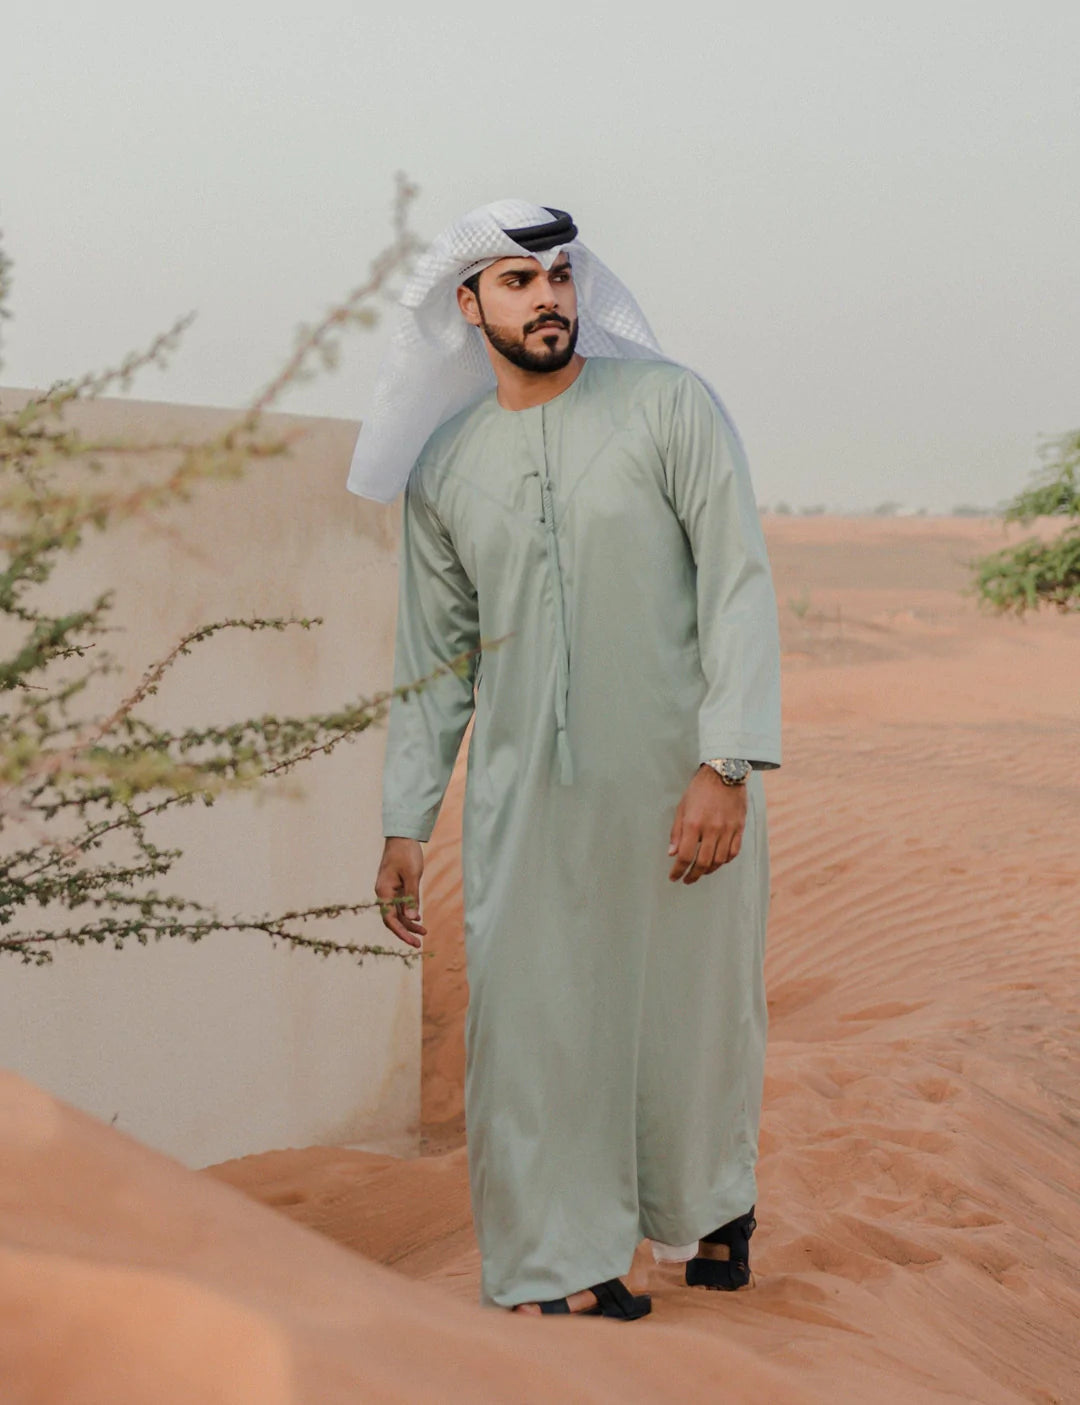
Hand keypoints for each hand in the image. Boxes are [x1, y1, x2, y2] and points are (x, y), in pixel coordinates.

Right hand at [375, 837, 427, 947]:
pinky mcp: (396, 887)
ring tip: (424, 932)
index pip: (389, 919)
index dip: (401, 932)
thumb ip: (412, 898)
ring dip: (409, 923)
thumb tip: (411, 919)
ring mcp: (389, 890)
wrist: (402, 837)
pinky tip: (418, 919)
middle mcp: (384, 893)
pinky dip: (409, 912)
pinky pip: (400, 904)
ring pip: (397, 913)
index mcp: (384, 891)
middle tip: (419, 944)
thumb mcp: (412, 876)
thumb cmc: (406, 854)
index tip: (413, 942)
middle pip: (392, 919)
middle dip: (405, 932)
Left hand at [668, 765, 747, 882]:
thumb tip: (672, 853)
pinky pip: (733, 852)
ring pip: (719, 860)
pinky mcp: (739, 828)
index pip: (685, 856)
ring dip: (709, 870)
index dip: (678, 870)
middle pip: (703, 863)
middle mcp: (712, 830)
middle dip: (693, 875)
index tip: (674, 877)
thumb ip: (677, 832)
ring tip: (701, 871)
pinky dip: (725, 861)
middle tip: (687, 879)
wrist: (724, 773)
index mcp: (694, 824)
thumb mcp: (682, 808)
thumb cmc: (700, 789)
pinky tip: (718, 861)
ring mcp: (727, 830)